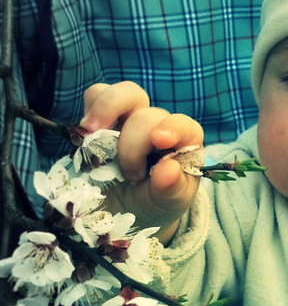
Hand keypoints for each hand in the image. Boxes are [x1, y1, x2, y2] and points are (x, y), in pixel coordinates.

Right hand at [81, 82, 203, 243]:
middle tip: (128, 175)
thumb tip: (168, 169)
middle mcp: (158, 126)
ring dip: (107, 110)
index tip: (160, 141)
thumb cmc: (155, 203)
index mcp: (183, 145)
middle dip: (133, 143)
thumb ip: (172, 189)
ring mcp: (130, 119)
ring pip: (124, 93)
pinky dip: (90, 109)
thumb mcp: (168, 204)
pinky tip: (84, 135)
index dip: (173, 128)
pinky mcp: (104, 118)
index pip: (185, 126)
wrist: (125, 211)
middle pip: (148, 114)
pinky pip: (97, 95)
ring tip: (91, 135)